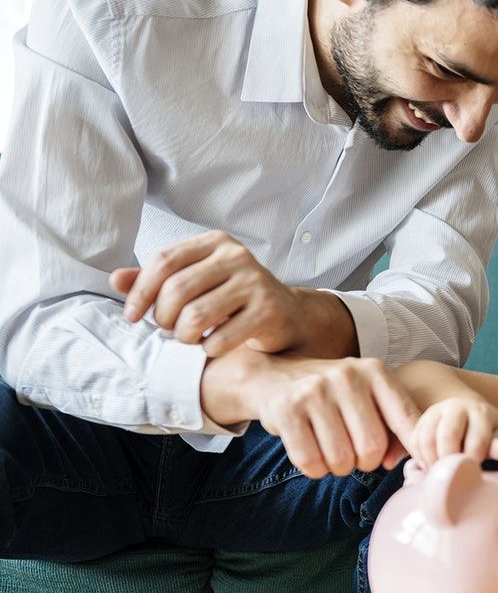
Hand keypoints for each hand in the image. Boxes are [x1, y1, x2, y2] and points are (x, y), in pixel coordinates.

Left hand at [110, 230, 307, 357]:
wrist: (286, 315)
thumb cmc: (233, 298)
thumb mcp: (196, 281)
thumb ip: (157, 279)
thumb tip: (116, 279)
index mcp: (215, 242)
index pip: (164, 261)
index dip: (140, 291)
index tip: (131, 315)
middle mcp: (237, 256)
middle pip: (177, 290)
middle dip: (163, 318)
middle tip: (168, 330)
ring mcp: (255, 283)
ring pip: (196, 316)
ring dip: (184, 336)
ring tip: (189, 338)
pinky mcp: (268, 311)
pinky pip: (221, 338)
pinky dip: (209, 349)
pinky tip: (213, 346)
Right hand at [245, 356, 420, 478]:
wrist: (274, 376)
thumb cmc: (333, 395)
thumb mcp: (367, 397)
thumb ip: (393, 427)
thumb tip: (395, 462)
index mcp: (374, 372)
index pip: (406, 419)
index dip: (415, 448)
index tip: (424, 465)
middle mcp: (347, 376)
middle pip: (372, 448)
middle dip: (365, 463)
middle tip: (354, 454)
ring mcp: (315, 391)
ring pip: (341, 459)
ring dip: (338, 468)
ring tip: (332, 450)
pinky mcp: (286, 409)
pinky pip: (311, 462)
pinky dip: (315, 469)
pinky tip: (312, 453)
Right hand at [406, 397, 497, 465]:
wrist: (466, 411)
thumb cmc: (485, 429)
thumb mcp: (497, 434)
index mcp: (479, 411)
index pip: (476, 439)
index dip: (474, 460)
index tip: (473, 473)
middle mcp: (455, 407)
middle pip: (447, 436)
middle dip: (451, 460)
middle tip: (454, 475)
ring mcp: (434, 412)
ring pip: (427, 439)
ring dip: (433, 461)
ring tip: (442, 472)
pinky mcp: (420, 421)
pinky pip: (415, 441)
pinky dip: (421, 458)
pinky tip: (432, 466)